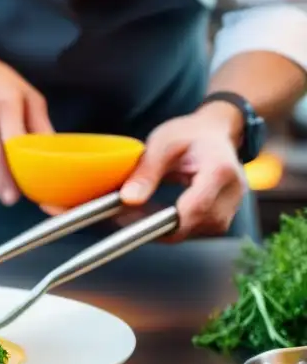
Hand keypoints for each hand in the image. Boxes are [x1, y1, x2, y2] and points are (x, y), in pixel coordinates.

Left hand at [116, 103, 247, 240]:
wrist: (213, 132)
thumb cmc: (189, 134)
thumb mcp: (161, 144)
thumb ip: (146, 172)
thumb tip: (129, 199)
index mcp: (220, 169)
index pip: (197, 208)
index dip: (167, 220)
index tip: (135, 221)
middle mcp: (234, 190)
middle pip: (201, 222)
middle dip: (165, 226)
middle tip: (131, 218)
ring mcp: (234, 203)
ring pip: (202, 230)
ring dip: (172, 228)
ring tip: (144, 214)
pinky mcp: (228, 212)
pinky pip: (203, 228)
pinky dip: (181, 226)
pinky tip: (161, 214)